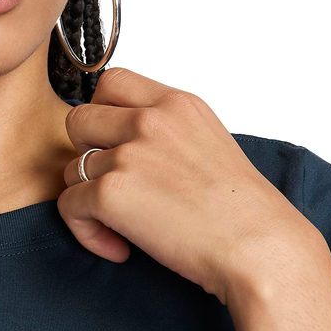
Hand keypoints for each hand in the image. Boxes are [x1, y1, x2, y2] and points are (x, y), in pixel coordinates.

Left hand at [57, 67, 317, 304]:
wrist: (261, 249)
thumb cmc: (242, 209)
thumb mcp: (209, 140)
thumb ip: (166, 128)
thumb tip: (124, 140)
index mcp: (175, 103)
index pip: (112, 81)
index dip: (102, 113)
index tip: (111, 142)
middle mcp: (149, 120)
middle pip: (78, 120)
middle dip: (87, 154)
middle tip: (113, 182)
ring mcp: (128, 154)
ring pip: (72, 169)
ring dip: (88, 199)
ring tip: (123, 224)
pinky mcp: (110, 193)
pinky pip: (69, 206)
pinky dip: (86, 230)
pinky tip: (119, 246)